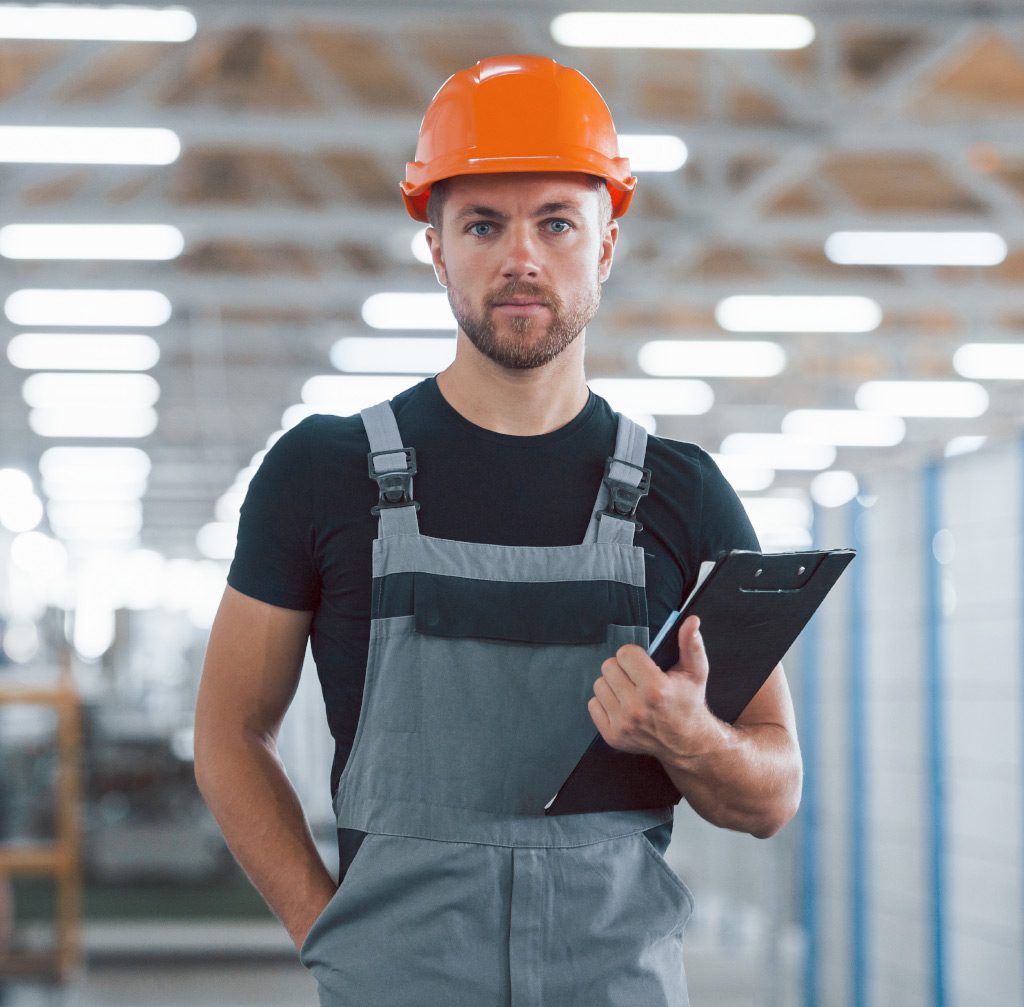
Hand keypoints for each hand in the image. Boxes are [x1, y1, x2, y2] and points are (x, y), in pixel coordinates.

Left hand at [587, 615, 723, 762]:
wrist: (687, 743)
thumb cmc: (689, 702)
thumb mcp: (696, 672)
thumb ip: (691, 644)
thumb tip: (691, 621)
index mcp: (656, 689)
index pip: (624, 653)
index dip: (635, 656)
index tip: (645, 665)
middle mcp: (636, 708)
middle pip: (608, 667)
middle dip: (623, 669)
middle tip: (638, 679)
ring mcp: (623, 724)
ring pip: (599, 685)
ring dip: (613, 685)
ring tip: (631, 692)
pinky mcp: (612, 736)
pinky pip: (593, 705)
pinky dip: (605, 703)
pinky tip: (623, 706)